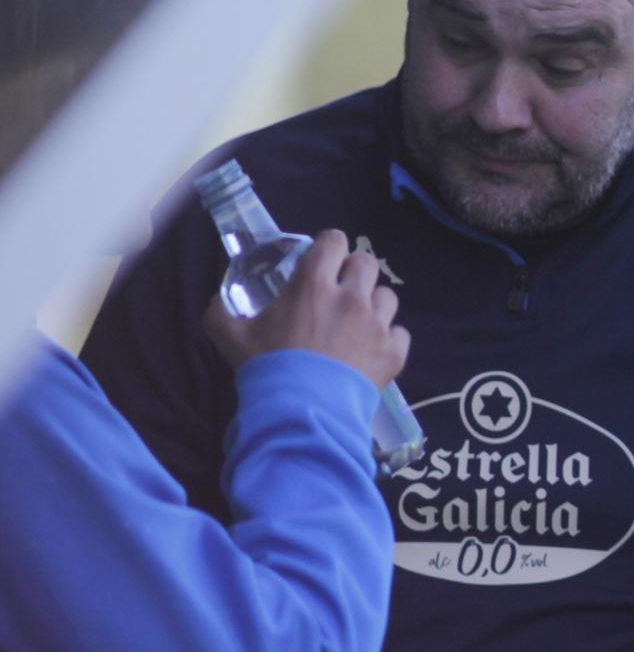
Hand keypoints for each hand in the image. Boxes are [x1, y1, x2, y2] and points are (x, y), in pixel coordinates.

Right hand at [205, 229, 409, 388]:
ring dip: (374, 304)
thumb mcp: (231, 336)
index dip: (329, 246)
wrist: (302, 410)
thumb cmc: (267, 368)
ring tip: (358, 323)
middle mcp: (351, 298)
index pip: (333, 241)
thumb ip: (220, 312)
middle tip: (341, 291)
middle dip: (354, 272)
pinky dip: (389, 339)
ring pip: (387, 296)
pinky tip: (372, 350)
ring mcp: (377, 325)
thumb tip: (215, 301)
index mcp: (313, 285)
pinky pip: (401, 333)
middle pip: (366, 263)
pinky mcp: (393, 353)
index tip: (323, 260)